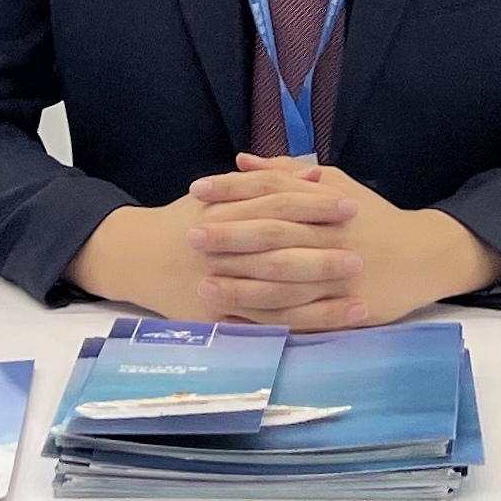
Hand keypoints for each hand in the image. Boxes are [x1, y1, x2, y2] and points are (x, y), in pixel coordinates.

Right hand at [66, 183, 364, 329]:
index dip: (315, 206)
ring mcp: (224, 289)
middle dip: (322, 253)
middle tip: (361, 253)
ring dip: (321, 299)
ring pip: (279, 296)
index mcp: (228, 214)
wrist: (139, 257)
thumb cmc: (187, 220)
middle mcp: (226, 252)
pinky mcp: (223, 321)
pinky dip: (303, 326)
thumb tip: (315, 174)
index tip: (350, 205)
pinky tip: (333, 326)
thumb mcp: (220, 194)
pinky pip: (269, 326)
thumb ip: (266, 182)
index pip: (278, 206)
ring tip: (360, 297)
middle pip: (282, 252)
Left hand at [186, 154, 500, 326]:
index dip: (231, 189)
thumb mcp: (335, 183)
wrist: (422, 255)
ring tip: (203, 284)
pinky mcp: (340, 308)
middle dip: (229, 235)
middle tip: (190, 236)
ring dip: (241, 284)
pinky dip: (266, 320)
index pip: (269, 190)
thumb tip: (241, 161)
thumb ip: (287, 173)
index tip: (196, 190)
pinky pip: (298, 317)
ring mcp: (334, 274)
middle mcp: (326, 235)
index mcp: (322, 200)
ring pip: (281, 281)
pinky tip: (238, 321)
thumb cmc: (371, 216)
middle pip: (271, 233)